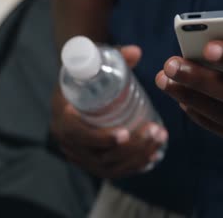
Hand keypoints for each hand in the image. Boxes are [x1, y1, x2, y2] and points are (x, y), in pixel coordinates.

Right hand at [51, 45, 167, 177]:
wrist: (78, 87)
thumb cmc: (88, 73)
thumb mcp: (97, 61)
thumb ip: (116, 55)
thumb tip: (136, 52)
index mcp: (62, 117)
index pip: (77, 134)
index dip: (101, 138)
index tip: (125, 133)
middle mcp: (68, 141)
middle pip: (99, 156)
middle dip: (131, 148)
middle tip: (154, 131)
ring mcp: (81, 155)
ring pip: (109, 166)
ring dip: (137, 157)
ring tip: (159, 138)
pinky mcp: (92, 161)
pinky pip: (112, 171)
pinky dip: (133, 166)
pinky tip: (153, 154)